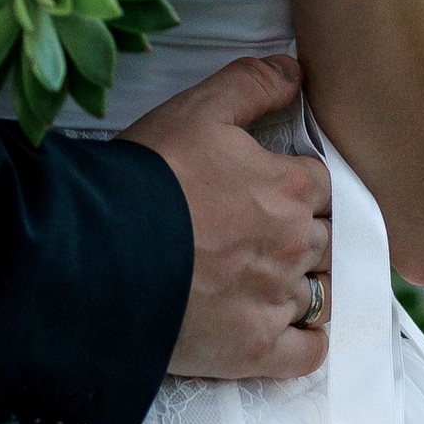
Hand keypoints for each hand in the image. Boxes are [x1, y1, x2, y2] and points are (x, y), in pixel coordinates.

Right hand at [127, 55, 331, 382]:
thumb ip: (252, 85)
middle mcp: (293, 246)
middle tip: (268, 234)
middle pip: (328, 239)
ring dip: (308, 284)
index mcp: (287, 188)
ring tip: (275, 279)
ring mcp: (276, 301)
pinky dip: (307, 342)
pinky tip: (290, 330)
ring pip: (323, 293)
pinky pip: (308, 352)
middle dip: (306, 234)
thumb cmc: (145, 176)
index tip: (275, 190)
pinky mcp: (254, 350)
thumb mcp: (196, 110)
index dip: (300, 185)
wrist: (95, 250)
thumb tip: (297, 71)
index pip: (323, 185)